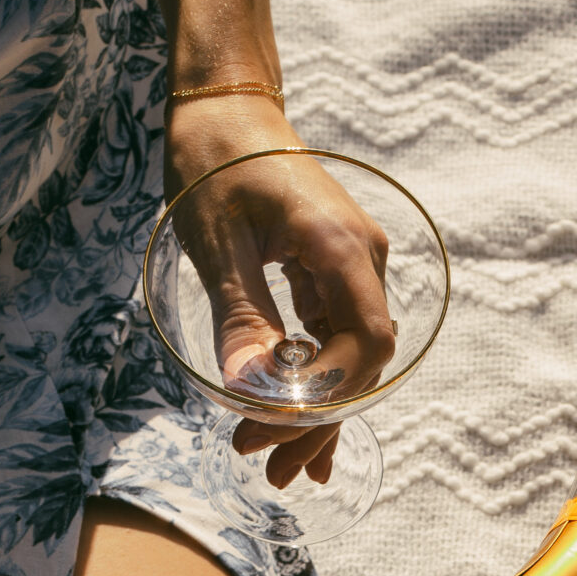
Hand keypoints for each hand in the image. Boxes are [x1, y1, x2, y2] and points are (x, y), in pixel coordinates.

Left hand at [165, 93, 395, 491]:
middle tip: (272, 471)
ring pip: (350, 358)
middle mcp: (361, 259)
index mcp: (339, 247)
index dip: (324, 402)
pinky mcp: (334, 269)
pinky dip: (317, 381)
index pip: (363, 348)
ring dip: (318, 413)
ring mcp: (352, 265)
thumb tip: (250, 396)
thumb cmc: (213, 159)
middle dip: (318, 423)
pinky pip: (335, 338)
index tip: (268, 431)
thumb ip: (241, 318)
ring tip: (284, 467)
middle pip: (361, 364)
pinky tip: (297, 424)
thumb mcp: (215, 242)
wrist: (224, 103)